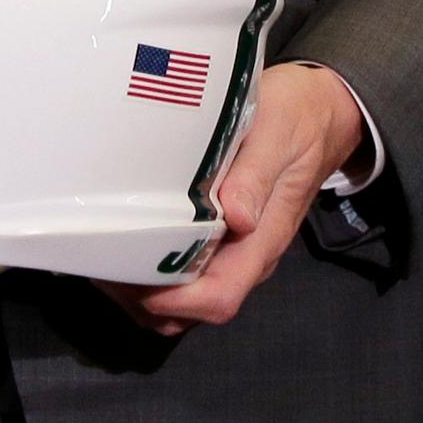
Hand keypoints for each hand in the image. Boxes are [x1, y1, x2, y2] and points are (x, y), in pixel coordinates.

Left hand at [118, 63, 362, 332]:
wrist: (321, 112)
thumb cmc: (297, 118)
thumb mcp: (279, 134)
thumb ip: (257, 175)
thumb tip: (237, 217)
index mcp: (263, 240)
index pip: (219, 297)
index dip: (174, 301)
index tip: (131, 277)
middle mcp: (246, 257)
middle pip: (192, 311)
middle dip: (143, 299)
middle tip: (101, 261)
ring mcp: (233, 252)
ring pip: (182, 301)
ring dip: (140, 290)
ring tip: (104, 253)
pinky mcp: (219, 239)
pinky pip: (182, 274)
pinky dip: (148, 271)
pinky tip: (124, 238)